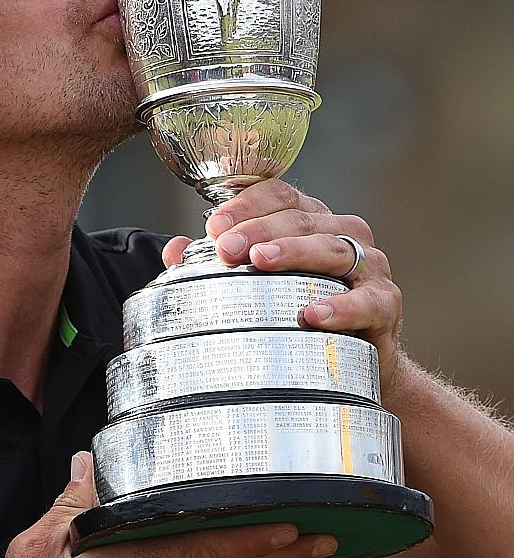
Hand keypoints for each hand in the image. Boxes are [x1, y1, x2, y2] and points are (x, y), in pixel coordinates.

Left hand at [160, 178, 402, 384]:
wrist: (358, 362)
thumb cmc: (301, 311)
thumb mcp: (258, 284)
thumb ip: (215, 264)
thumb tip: (173, 249)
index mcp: (311, 220)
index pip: (280, 195)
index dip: (246, 204)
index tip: (214, 225)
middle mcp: (343, 233)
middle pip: (301, 218)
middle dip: (259, 229)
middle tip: (226, 248)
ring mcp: (369, 265)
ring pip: (332, 248)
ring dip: (294, 252)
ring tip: (260, 262)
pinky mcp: (385, 303)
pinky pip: (366, 301)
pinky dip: (339, 306)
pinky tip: (310, 315)